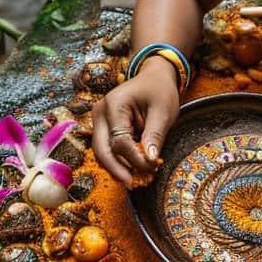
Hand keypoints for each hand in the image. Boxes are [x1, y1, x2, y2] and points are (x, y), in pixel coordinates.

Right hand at [92, 58, 181, 187]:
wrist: (153, 76)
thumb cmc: (159, 90)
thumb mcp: (163, 111)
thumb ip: (155, 136)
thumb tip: (150, 160)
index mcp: (114, 105)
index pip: (119, 141)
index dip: (135, 159)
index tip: (153, 167)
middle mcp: (100, 112)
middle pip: (101, 149)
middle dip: (117, 169)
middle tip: (132, 184)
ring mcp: (98, 119)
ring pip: (101, 151)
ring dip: (117, 166)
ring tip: (135, 178)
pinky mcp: (103, 126)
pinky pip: (106, 147)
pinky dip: (118, 159)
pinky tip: (133, 168)